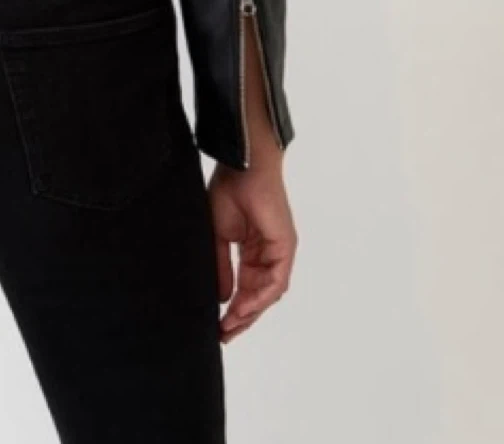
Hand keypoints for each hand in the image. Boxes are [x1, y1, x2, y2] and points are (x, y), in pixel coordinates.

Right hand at [209, 155, 296, 343]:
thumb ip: (223, 268)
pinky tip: (244, 307)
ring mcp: (278, 251)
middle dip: (242, 317)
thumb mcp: (219, 237)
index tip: (218, 326)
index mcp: (253, 251)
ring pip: (269, 292)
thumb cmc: (229, 192)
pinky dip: (261, 296)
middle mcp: (268, 254)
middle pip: (258, 295)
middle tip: (224, 334)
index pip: (245, 288)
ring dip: (250, 311)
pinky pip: (277, 280)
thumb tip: (223, 298)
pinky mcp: (285, 247)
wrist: (241, 168)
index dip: (233, 309)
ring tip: (231, 324)